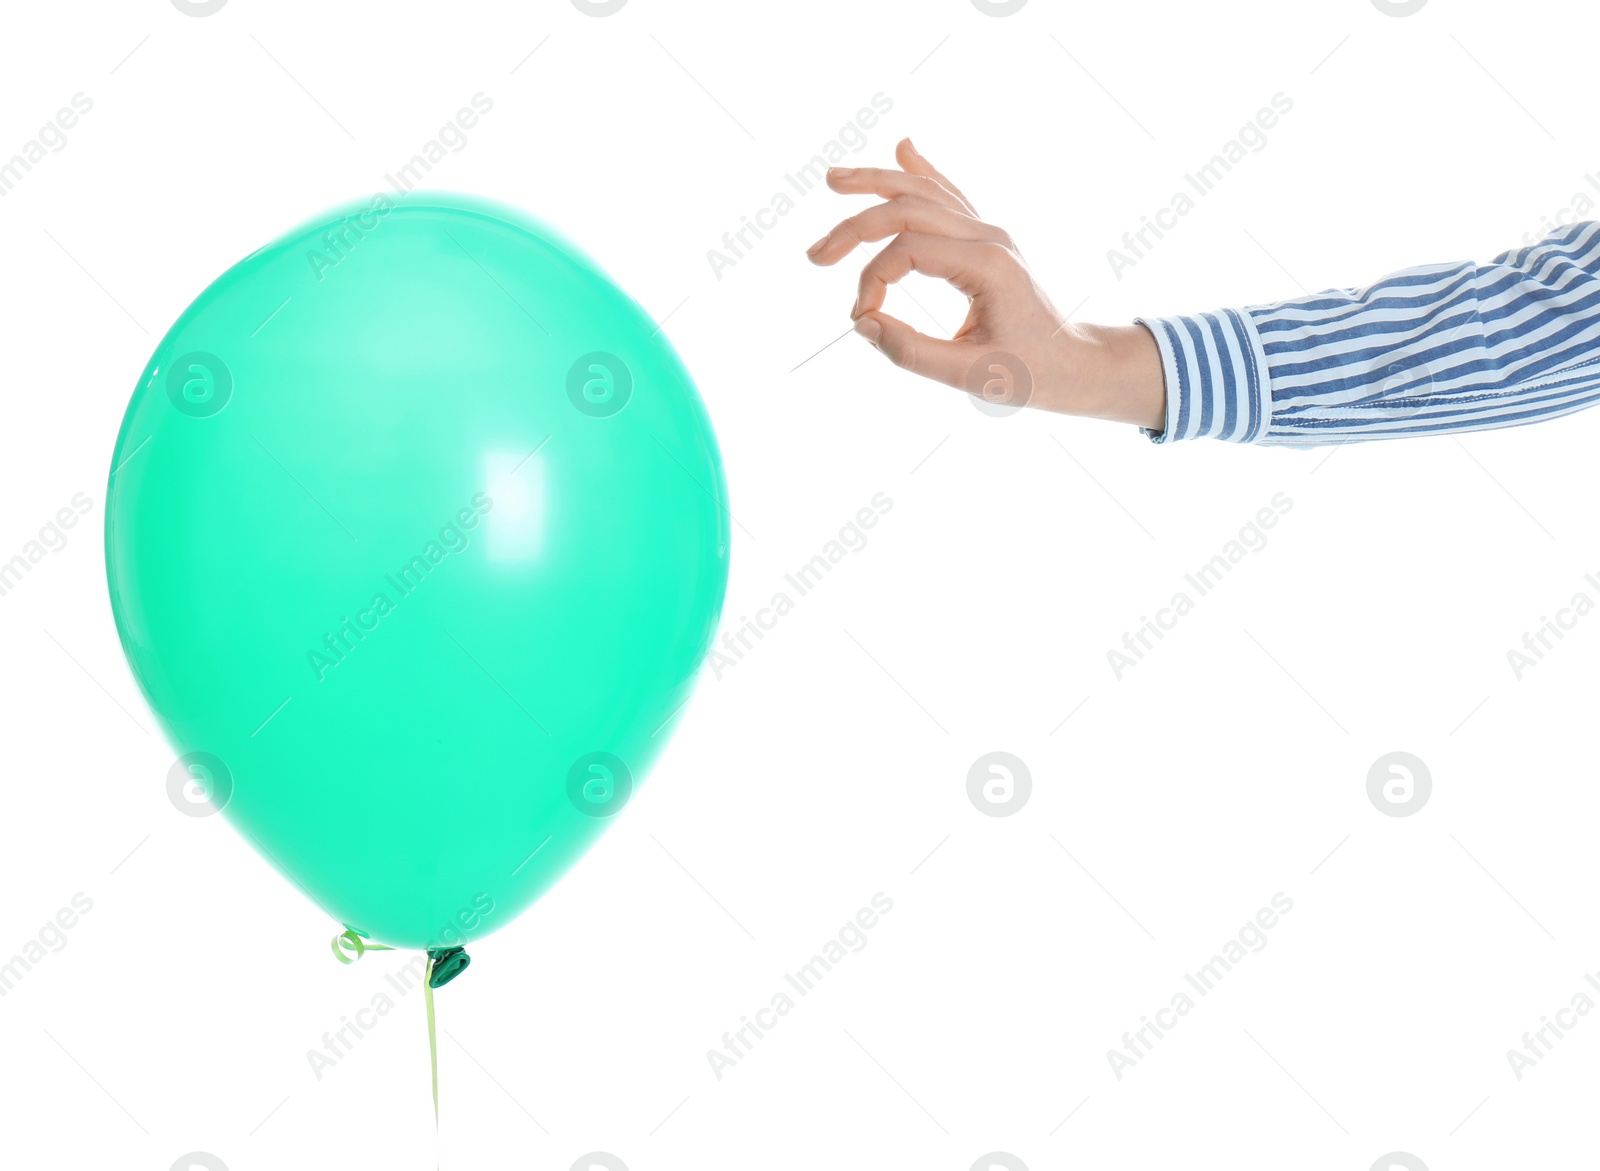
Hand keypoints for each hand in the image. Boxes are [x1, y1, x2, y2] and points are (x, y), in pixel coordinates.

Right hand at [806, 138, 1165, 431]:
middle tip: (815, 257)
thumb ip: (912, 352)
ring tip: (833, 179)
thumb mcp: (970, 375)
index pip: (906, 251)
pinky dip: (923, 172)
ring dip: (876, 183)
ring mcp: (990, 231)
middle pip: (907, 209)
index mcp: (987, 266)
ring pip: (925, 191)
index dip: (872, 282)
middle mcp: (989, 236)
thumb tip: (864, 324)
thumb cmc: (1030, 373)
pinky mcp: (987, 238)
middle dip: (853, 227)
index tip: (862, 318)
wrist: (1075, 364)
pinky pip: (950, 195)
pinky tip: (903, 148)